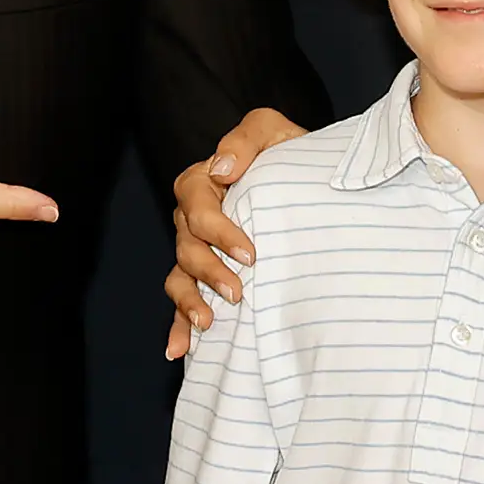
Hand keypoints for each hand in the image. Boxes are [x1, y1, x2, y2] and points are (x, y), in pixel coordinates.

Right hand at [163, 107, 305, 358]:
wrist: (304, 180)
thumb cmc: (288, 153)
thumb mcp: (272, 132)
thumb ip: (246, 139)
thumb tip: (222, 170)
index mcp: (204, 183)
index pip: (196, 204)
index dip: (218, 230)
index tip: (250, 253)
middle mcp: (193, 220)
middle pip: (186, 246)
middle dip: (209, 272)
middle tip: (238, 293)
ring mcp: (197, 250)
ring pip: (180, 277)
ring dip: (189, 302)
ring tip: (208, 324)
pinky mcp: (207, 276)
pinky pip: (183, 302)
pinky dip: (178, 326)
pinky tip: (180, 350)